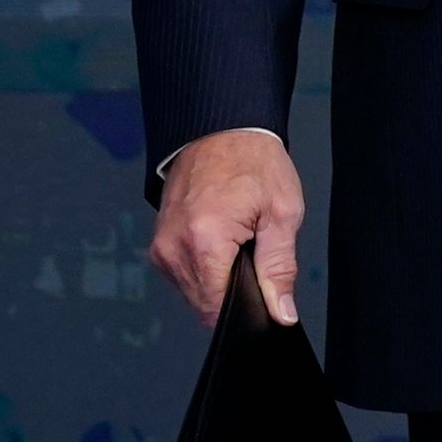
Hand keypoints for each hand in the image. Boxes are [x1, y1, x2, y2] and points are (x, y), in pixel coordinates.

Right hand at [150, 130, 306, 326]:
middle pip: (204, 304)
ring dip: (218, 279)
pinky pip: (184, 275)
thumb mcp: (282, 213)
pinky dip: (206, 267)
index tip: (263, 294)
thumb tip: (281, 313)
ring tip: (238, 242)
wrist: (222, 129)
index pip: (218, 309)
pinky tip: (222, 242)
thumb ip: (280, 268)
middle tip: (254, 253)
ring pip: (193, 292)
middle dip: (233, 291)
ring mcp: (161, 248)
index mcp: (202, 242)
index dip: (246, 309)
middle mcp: (172, 249)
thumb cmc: (254, 162)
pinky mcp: (159, 244)